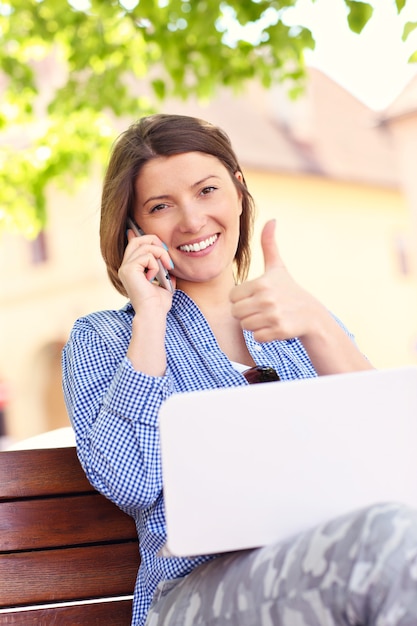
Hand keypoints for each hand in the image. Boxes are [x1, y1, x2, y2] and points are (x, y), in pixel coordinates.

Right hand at [118, 229, 174, 313]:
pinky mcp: (129, 269)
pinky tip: (154, 277)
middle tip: (166, 255)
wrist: (153, 314)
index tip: (142, 232)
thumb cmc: (158, 304)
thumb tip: (167, 263)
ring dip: (161, 254)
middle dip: (155, 242)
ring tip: (167, 268)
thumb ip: (164, 272)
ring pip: (145, 246)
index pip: (133, 245)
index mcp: (131, 269)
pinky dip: (156, 264)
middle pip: (138, 240)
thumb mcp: (164, 284)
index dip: (137, 235)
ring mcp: (125, 267)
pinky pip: (147, 256)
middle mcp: (125, 267)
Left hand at [230, 220, 321, 342]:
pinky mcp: (279, 331)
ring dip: (255, 324)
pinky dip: (264, 335)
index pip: (232, 297)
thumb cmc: (289, 290)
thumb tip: (272, 220)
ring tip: (269, 317)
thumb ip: (269, 244)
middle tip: (262, 310)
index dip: (242, 299)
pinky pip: (257, 337)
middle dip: (246, 313)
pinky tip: (275, 327)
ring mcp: (273, 315)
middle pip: (236, 313)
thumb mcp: (278, 267)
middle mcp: (266, 298)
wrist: (311, 315)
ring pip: (245, 326)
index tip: (256, 297)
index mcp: (261, 283)